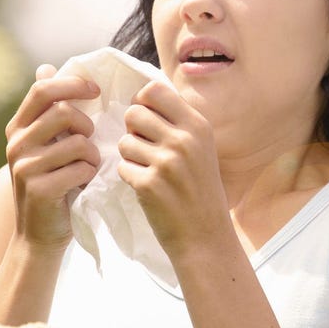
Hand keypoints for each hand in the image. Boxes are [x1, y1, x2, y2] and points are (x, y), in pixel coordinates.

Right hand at [4, 64, 101, 251]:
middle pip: (64, 112)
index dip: (73, 84)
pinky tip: (83, 184)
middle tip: (90, 142)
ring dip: (93, 155)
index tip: (95, 91)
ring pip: (79, 142)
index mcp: (18, 127)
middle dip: (88, 125)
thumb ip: (48, 111)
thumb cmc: (51, 184)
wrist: (39, 235)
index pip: (43, 89)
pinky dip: (91, 175)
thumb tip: (45, 67)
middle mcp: (16, 143)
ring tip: (87, 168)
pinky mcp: (39, 188)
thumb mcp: (45, 145)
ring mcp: (25, 166)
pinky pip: (81, 168)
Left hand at [117, 81, 230, 259]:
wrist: (206, 236)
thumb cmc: (200, 190)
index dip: (142, 103)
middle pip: (134, 112)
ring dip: (130, 156)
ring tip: (149, 170)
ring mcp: (166, 162)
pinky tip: (148, 188)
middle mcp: (184, 140)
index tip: (147, 121)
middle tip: (146, 149)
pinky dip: (130, 176)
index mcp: (198, 125)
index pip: (154, 90)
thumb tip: (141, 99)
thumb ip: (177, 122)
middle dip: (133, 130)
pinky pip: (122, 167)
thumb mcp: (201, 148)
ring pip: (125, 141)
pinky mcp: (148, 184)